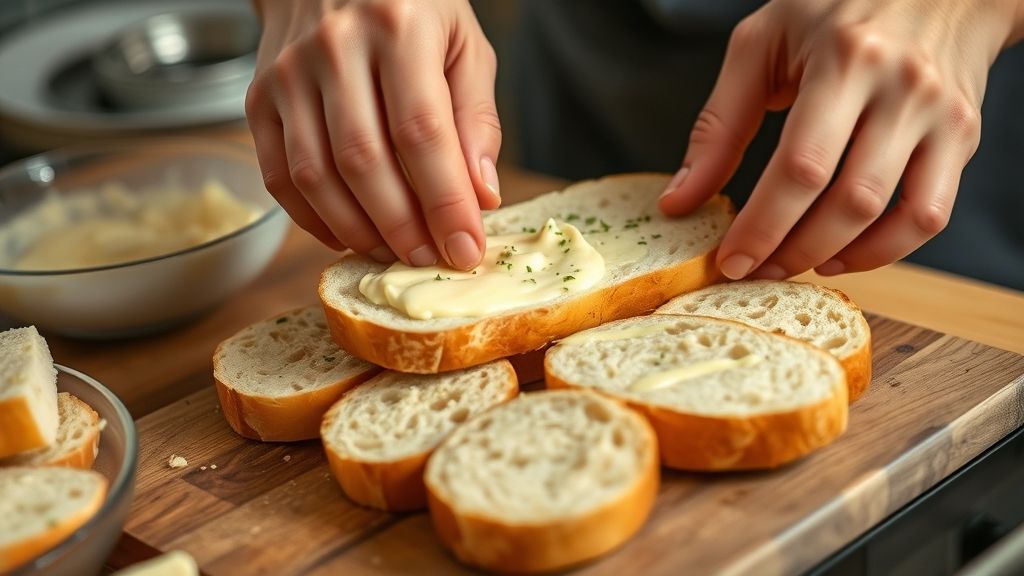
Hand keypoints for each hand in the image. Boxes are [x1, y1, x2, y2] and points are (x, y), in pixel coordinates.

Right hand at [246, 0, 500, 268]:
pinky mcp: (258, 99)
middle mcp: (334, 47)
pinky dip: (315, 220)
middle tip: (431, 259)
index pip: (422, 132)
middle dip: (404, 227)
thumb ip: (476, 118)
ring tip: (396, 251)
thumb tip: (480, 195)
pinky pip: (281, 178)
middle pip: (364, 161)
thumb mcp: (464, 44)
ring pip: (317, 177)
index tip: (466, 249)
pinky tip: (350, 234)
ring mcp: (287, 74)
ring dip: (360, 230)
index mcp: (397, 26)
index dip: (445, 202)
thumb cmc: (409, 7)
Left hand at [659, 0, 1022, 278]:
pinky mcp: (962, 136)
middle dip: (793, 250)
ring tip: (792, 263)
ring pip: (893, 215)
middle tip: (755, 269)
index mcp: (845, 59)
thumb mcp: (761, 45)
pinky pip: (931, 214)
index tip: (730, 260)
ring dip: (835, 256)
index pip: (802, 167)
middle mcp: (902, 87)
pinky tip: (844, 253)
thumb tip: (680, 200)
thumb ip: (718, 125)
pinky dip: (887, 249)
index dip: (763, 226)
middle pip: (849, 201)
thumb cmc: (835, 8)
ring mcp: (940, 114)